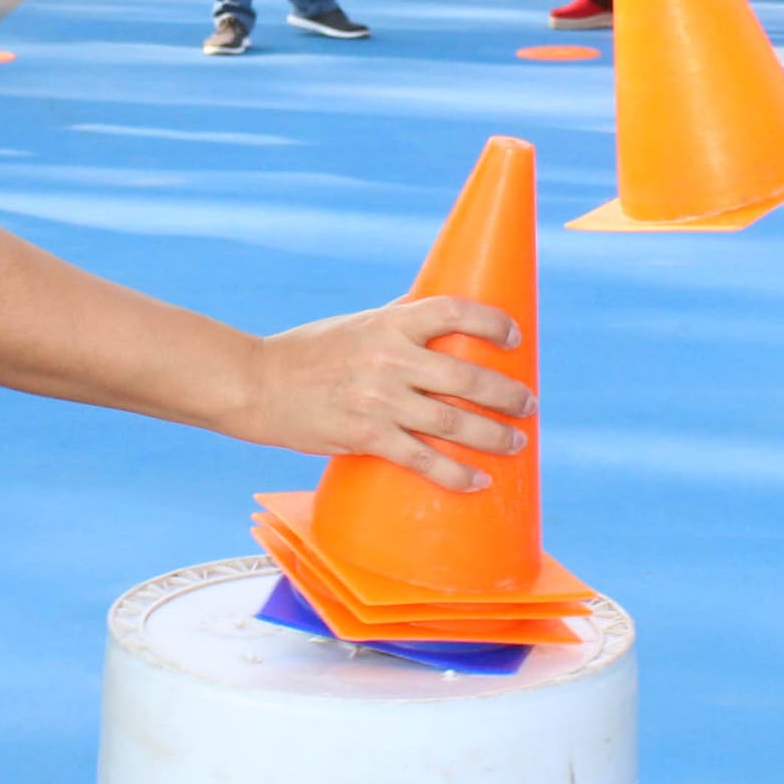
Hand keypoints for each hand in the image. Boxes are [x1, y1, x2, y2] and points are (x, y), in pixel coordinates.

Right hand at [232, 296, 532, 491]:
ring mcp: (378, 400)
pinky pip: (422, 459)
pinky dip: (456, 473)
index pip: (453, 312)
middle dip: (507, 394)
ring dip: (493, 436)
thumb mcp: (353, 323)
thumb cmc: (307, 352)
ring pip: (453, 422)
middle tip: (527, 404)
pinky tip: (477, 480)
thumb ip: (395, 318)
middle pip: (467, 376)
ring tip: (515, 442)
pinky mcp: (365, 436)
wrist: (256, 385)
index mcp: (388, 323)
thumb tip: (434, 303)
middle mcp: (388, 358)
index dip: (492, 323)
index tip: (514, 337)